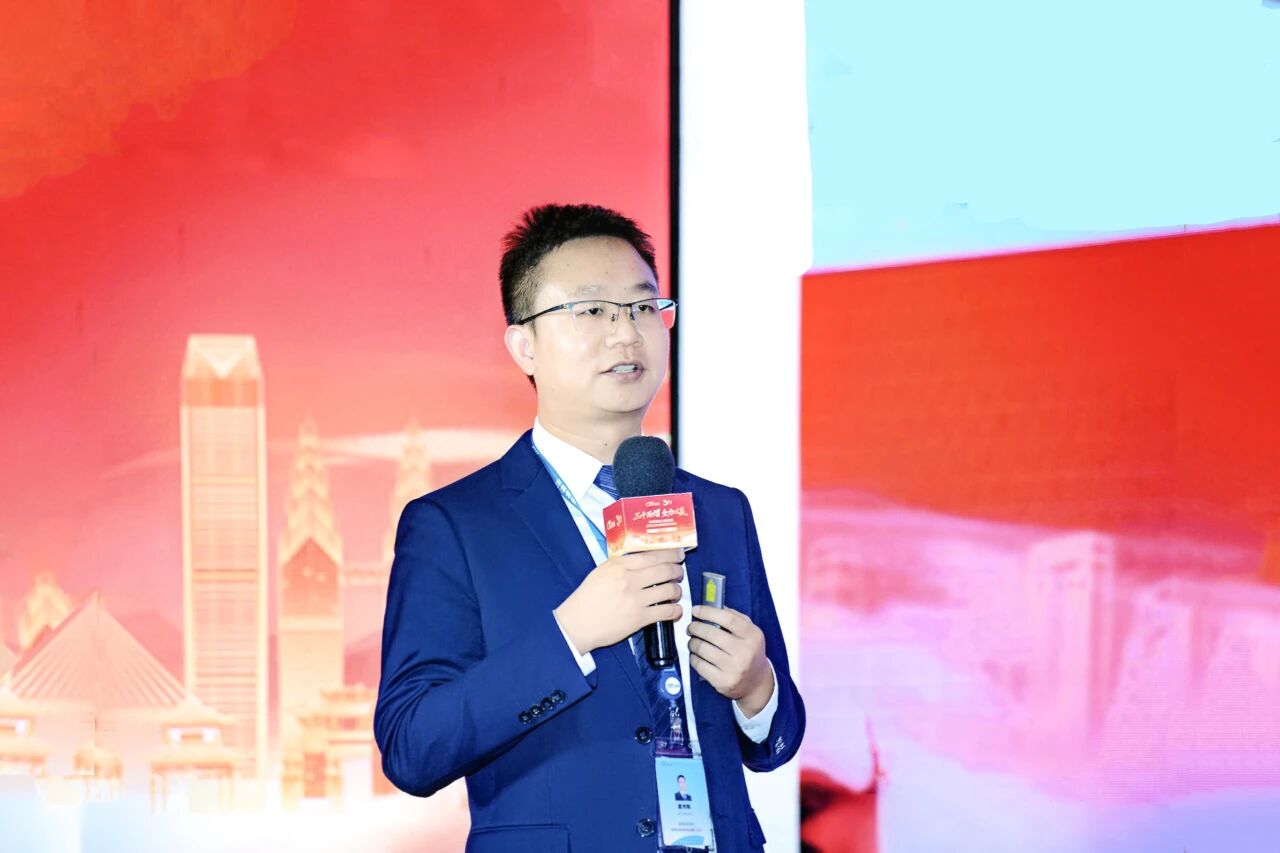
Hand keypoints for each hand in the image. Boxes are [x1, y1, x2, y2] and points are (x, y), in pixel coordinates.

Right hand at [554, 549, 683, 653]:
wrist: (578, 623)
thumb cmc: (588, 596)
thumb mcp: (602, 572)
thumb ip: (622, 564)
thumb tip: (644, 560)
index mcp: (619, 566)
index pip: (652, 555)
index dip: (670, 554)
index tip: (678, 554)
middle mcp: (630, 580)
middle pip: (665, 570)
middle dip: (677, 570)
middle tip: (680, 572)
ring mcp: (636, 599)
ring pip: (669, 590)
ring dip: (677, 589)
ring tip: (676, 591)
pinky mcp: (640, 618)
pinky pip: (666, 612)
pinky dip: (676, 610)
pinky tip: (676, 609)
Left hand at [687, 606, 772, 716]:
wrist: (756, 682)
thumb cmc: (749, 652)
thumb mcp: (750, 632)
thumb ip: (735, 617)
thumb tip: (713, 606)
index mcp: (752, 636)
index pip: (727, 618)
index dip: (708, 612)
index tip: (696, 610)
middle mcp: (744, 652)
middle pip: (711, 633)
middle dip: (695, 627)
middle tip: (691, 627)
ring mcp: (733, 668)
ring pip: (702, 649)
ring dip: (692, 642)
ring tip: (693, 641)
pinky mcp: (722, 682)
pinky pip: (699, 665)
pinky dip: (693, 657)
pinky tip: (696, 655)